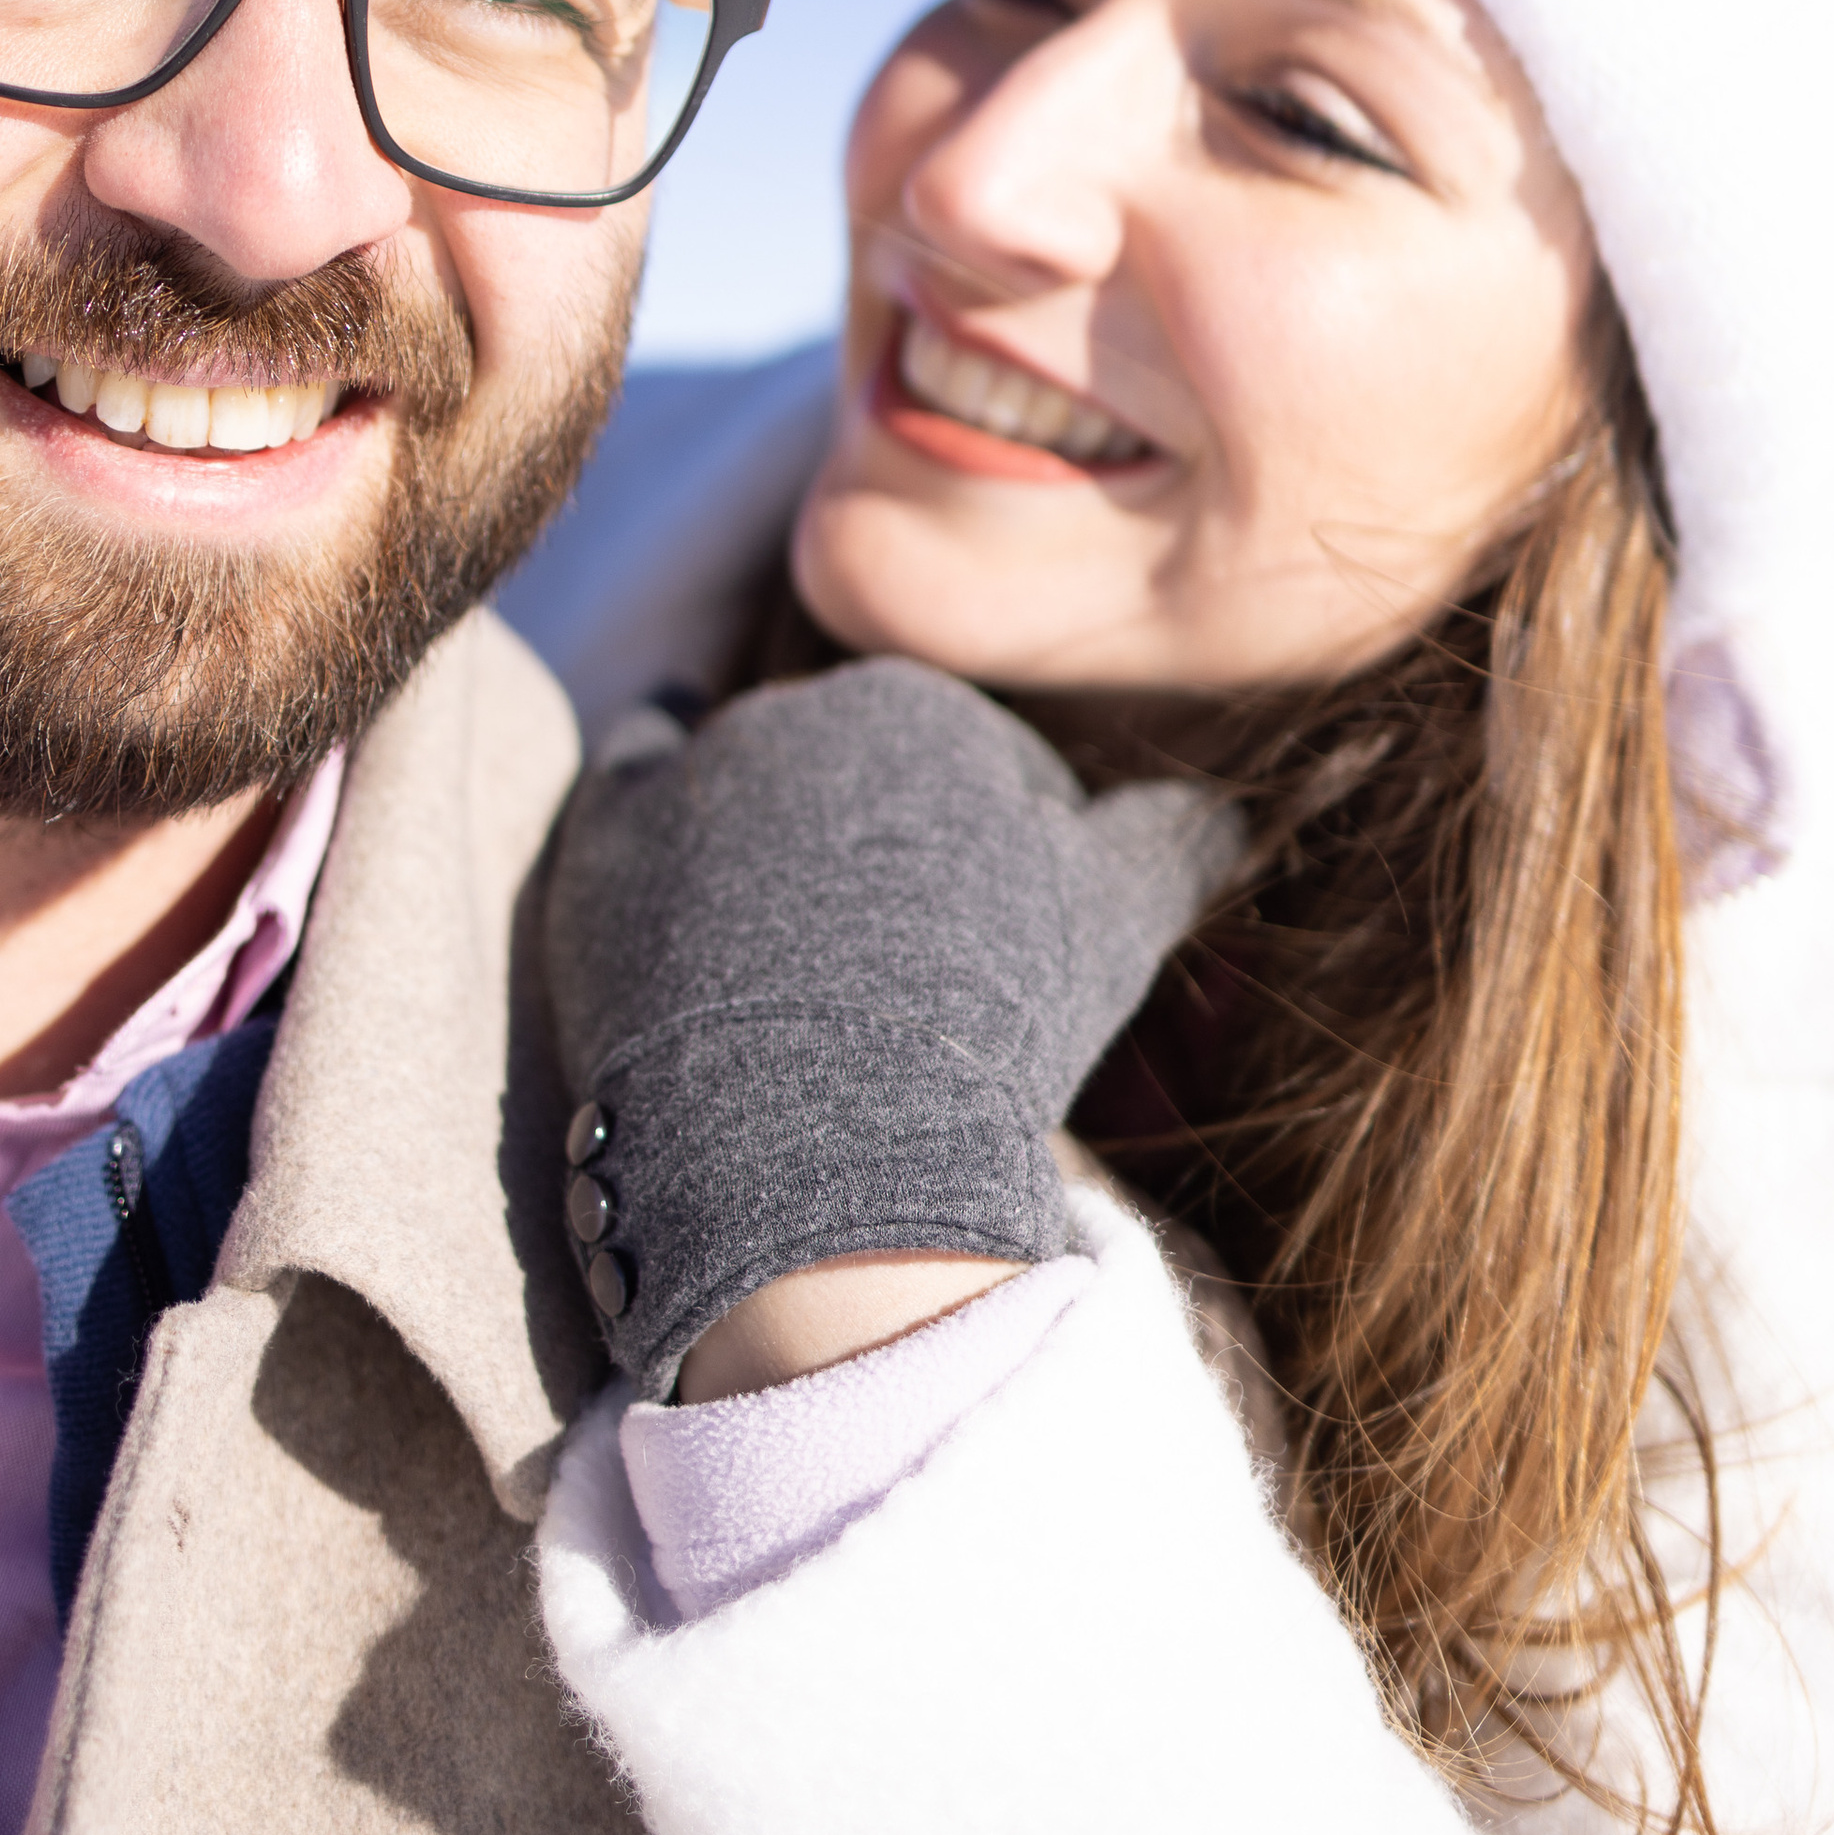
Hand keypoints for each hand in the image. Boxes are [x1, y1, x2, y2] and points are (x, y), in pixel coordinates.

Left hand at [542, 657, 1242, 1398]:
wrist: (818, 1127)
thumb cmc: (986, 1016)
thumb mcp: (1120, 918)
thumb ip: (1177, 838)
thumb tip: (1227, 809)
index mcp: (924, 708)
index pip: (974, 760)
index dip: (995, 851)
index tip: (993, 937)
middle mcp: (801, 709)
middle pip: (858, 765)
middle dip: (880, 834)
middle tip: (897, 952)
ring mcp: (695, 767)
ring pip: (753, 771)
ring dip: (773, 825)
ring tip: (797, 946)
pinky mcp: (606, 834)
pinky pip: (634, 771)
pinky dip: (655, 792)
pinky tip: (674, 827)